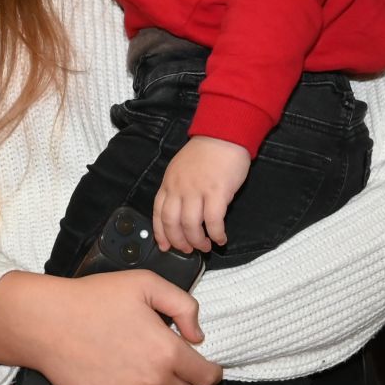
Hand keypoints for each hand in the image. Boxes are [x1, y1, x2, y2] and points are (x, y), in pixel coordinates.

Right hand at [0, 270, 221, 384]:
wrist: (48, 322)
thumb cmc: (95, 298)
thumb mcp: (146, 284)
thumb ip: (183, 306)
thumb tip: (197, 336)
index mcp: (167, 352)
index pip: (207, 377)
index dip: (209, 371)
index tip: (204, 366)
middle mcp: (152, 382)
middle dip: (183, 380)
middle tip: (167, 363)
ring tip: (143, 370)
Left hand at [154, 136, 250, 252]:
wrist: (225, 134)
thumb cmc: (206, 152)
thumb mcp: (181, 168)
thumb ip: (177, 188)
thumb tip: (180, 213)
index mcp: (169, 182)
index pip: (158, 213)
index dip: (161, 234)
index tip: (165, 246)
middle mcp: (180, 188)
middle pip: (172, 223)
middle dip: (179, 242)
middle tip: (188, 250)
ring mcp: (198, 190)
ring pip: (191, 225)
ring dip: (198, 241)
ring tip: (205, 246)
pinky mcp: (217, 192)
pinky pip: (214, 221)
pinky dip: (216, 234)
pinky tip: (220, 238)